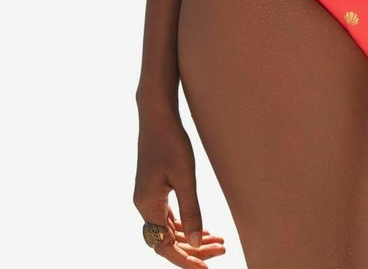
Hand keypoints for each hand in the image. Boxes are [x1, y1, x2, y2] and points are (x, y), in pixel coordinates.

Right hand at [133, 104, 226, 263]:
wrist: (157, 114)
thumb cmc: (171, 141)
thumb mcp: (185, 176)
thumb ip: (191, 210)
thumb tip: (194, 243)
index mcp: (148, 206)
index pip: (165, 246)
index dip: (185, 260)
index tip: (205, 268)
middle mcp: (145, 206)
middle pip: (168, 240)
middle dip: (194, 249)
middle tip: (222, 249)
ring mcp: (149, 197)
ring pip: (171, 229)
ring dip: (193, 237)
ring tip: (219, 241)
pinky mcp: (155, 189)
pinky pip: (170, 216)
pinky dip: (187, 224)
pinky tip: (203, 228)